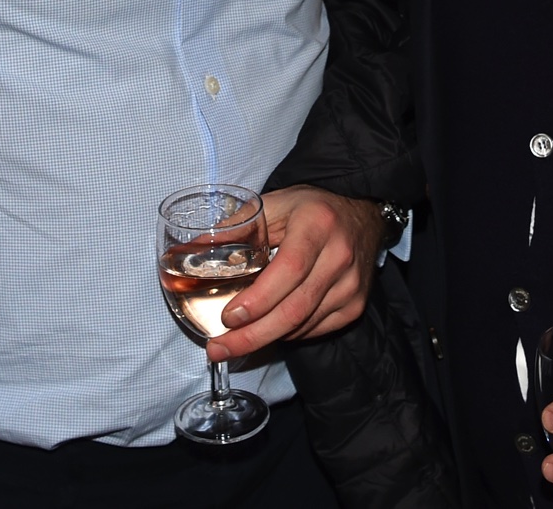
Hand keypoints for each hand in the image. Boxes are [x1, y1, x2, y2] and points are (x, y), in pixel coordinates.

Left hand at [205, 187, 380, 361]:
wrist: (362, 216)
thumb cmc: (311, 210)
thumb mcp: (274, 205)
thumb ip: (234, 228)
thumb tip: (189, 251)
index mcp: (317, 225)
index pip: (290, 270)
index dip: (258, 299)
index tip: (228, 317)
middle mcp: (340, 256)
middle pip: (295, 309)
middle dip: (252, 336)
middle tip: (219, 348)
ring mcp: (351, 284)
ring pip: (303, 325)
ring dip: (265, 338)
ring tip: (233, 342)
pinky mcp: (355, 304)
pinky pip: (315, 330)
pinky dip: (287, 334)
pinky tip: (269, 327)